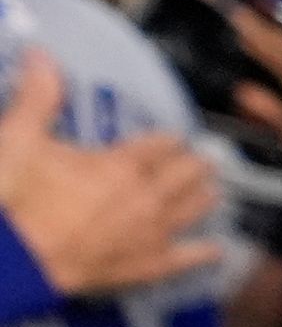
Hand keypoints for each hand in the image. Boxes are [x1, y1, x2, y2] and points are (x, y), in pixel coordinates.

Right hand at [0, 51, 221, 292]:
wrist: (14, 260)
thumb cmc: (14, 201)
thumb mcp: (19, 138)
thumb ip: (38, 96)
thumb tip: (44, 57)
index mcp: (119, 166)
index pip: (158, 146)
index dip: (170, 139)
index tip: (177, 136)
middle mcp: (143, 199)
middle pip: (181, 178)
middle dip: (195, 167)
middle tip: (209, 161)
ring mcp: (147, 235)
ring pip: (188, 212)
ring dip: (203, 200)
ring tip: (216, 192)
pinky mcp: (142, 268)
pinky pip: (181, 261)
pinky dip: (201, 255)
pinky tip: (216, 252)